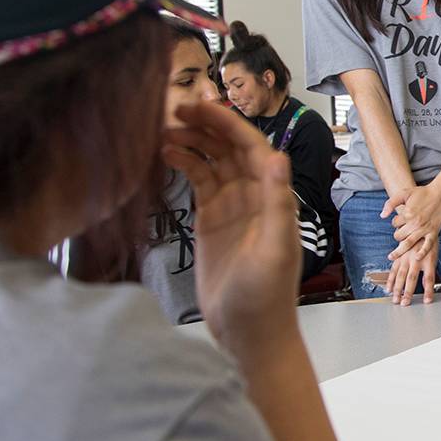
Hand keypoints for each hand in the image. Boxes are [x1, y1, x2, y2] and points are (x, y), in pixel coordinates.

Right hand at [162, 100, 301, 365]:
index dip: (227, 123)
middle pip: (230, 147)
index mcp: (273, 196)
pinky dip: (183, 164)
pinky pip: (199, 181)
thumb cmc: (266, 297)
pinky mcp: (211, 220)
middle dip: (206, 125)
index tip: (200, 107)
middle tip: (173, 109)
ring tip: (162, 128)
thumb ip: (277, 204)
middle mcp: (255, 195)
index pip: (251, 146)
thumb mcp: (274, 250)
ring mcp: (232, 206)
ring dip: (192, 141)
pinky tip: (164, 153)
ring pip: (212, 160)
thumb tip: (278, 158)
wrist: (249, 333)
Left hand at [386, 180, 440, 259]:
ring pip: (408, 243)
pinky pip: (427, 245)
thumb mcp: (404, 193)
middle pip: (399, 235)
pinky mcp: (433, 232)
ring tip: (393, 256)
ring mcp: (424, 229)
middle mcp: (415, 223)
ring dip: (400, 250)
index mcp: (407, 214)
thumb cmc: (423, 192)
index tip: (399, 220)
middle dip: (397, 235)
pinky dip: (422, 252)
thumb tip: (382, 216)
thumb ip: (391, 203)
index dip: (395, 222)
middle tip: (400, 233)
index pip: (394, 224)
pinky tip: (417, 258)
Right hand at [386, 241, 439, 305]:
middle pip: (412, 279)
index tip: (427, 301)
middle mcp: (416, 260)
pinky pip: (394, 270)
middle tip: (404, 303)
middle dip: (408, 292)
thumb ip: (429, 273)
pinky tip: (388, 289)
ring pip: (401, 276)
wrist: (419, 228)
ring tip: (395, 300)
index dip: (429, 291)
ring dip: (397, 289)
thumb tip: (427, 286)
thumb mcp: (433, 257)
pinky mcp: (399, 257)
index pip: (430, 278)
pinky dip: (390, 280)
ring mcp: (406, 258)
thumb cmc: (428, 245)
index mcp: (428, 260)